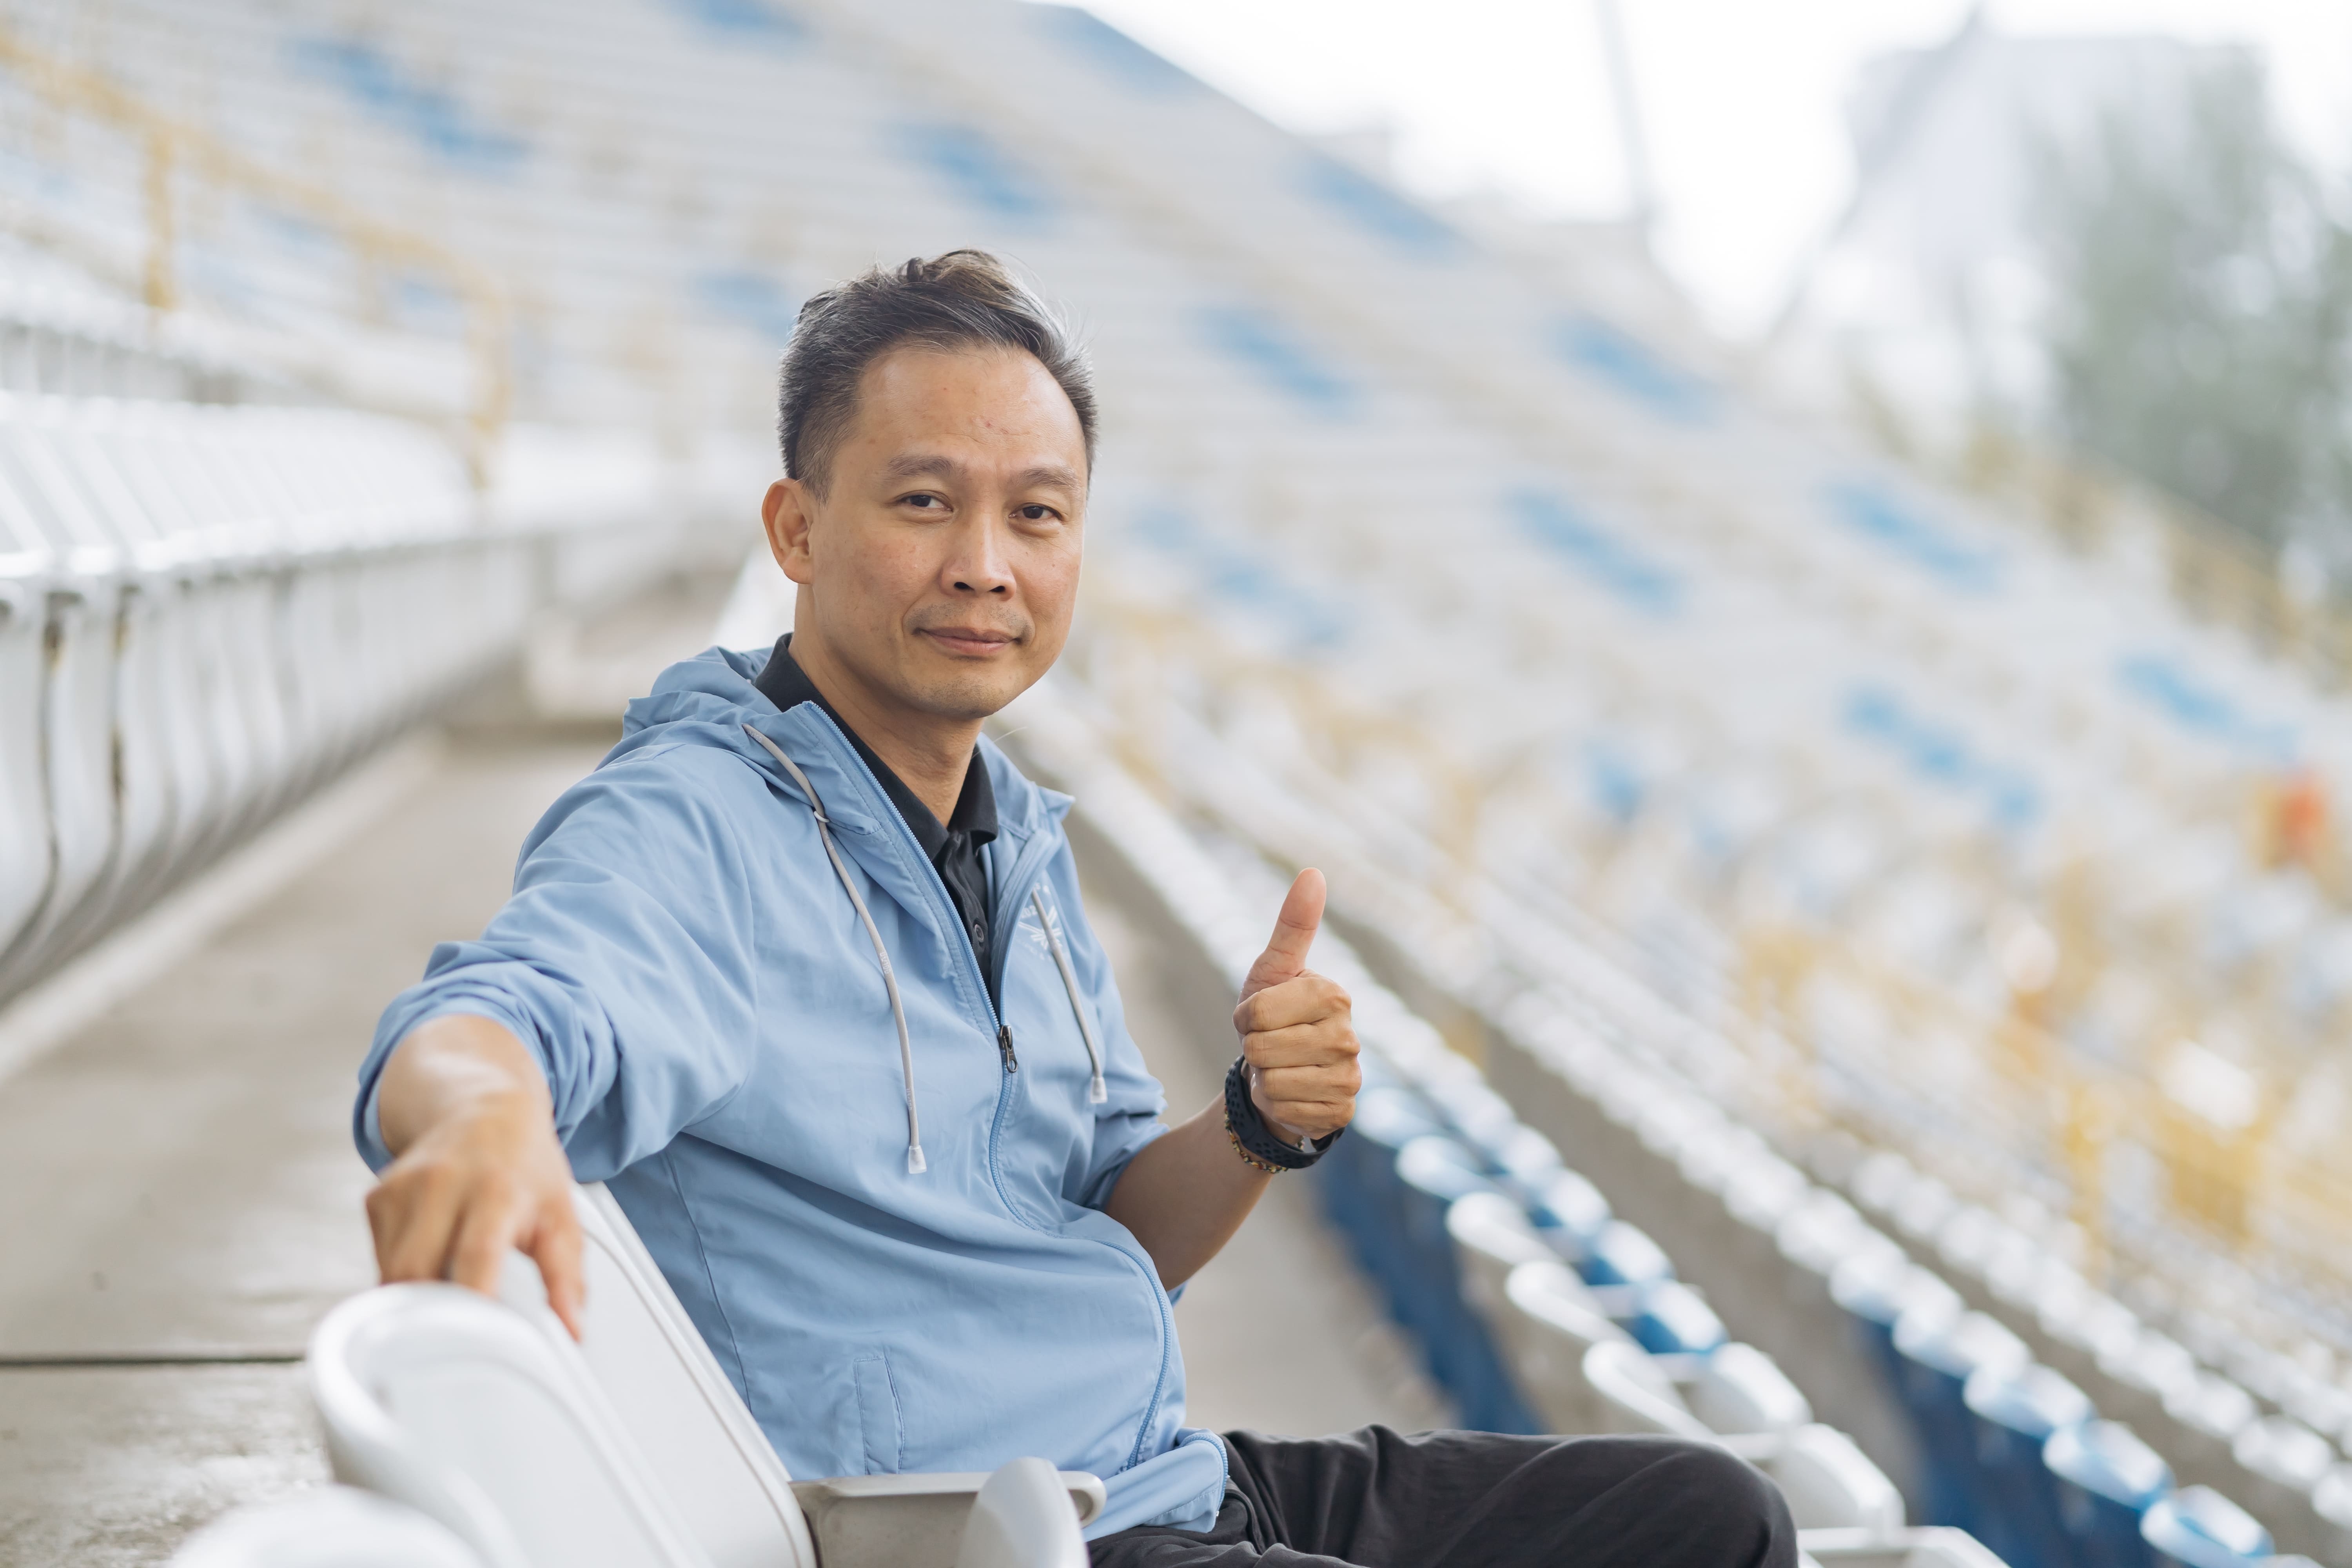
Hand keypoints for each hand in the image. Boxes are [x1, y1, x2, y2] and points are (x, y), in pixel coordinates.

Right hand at [366, 1019, 585, 1337]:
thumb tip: (571, 1330)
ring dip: (416, 1296)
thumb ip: (566, 1275)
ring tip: (451, 1286)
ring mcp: (404, 1188)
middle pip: (418, 1274)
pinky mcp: (377, 1196)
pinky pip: (380, 1258)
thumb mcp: (560, 1215)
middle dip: (434, 1314)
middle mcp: (443, 1184)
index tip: (474, 1341)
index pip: (474, 1257)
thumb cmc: (525, 1167)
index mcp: (496, 1190)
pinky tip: (432, 1255)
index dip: (470, 1303)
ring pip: (392, 1273)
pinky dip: (402, 1273)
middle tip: (461, 1331)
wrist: (484, 1108)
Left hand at [1232, 869, 1359, 1143]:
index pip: (1258, 1012)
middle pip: (1262, 1048)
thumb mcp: (1273, 971)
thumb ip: (1293, 925)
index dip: (1247, 1017)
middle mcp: (1349, 1037)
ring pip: (1274, 1082)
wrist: (1281, 1073)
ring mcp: (1350, 1077)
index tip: (1259, 1017)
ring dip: (1264, 1079)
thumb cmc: (1275, 1017)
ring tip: (1279, 1068)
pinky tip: (1291, 1095)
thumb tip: (1313, 872)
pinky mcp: (1342, 1112)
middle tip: (1270, 1045)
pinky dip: (1278, 1106)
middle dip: (1254, 1049)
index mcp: (1334, 996)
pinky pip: (1287, 1111)